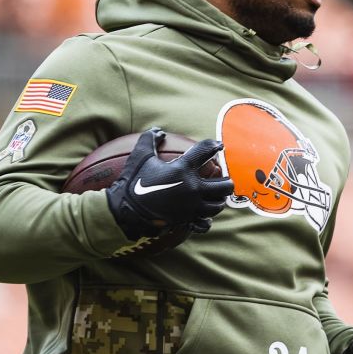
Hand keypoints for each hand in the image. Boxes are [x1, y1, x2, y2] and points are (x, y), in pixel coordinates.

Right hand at [106, 127, 234, 239]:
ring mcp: (191, 207)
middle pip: (225, 185)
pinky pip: (206, 223)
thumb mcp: (140, 156)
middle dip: (225, 180)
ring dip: (218, 199)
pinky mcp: (187, 220)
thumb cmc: (133, 182)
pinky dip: (207, 219)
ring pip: (218, 205)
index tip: (219, 146)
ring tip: (213, 195)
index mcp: (182, 169)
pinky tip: (203, 213)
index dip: (215, 145)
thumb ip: (148, 139)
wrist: (126, 211)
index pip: (206, 151)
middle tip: (220, 178)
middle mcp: (192, 188)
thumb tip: (158, 130)